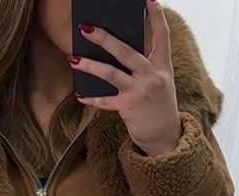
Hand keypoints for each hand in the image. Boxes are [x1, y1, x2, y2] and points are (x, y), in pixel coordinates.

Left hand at [69, 0, 181, 156]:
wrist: (165, 137)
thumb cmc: (158, 106)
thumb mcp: (159, 82)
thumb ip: (144, 66)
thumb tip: (116, 50)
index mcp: (163, 66)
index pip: (162, 35)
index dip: (156, 15)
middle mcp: (153, 77)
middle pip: (127, 52)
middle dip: (105, 38)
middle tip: (87, 27)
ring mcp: (140, 92)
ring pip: (111, 74)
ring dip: (90, 65)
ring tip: (73, 58)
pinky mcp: (128, 108)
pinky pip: (105, 101)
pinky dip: (92, 98)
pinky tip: (79, 94)